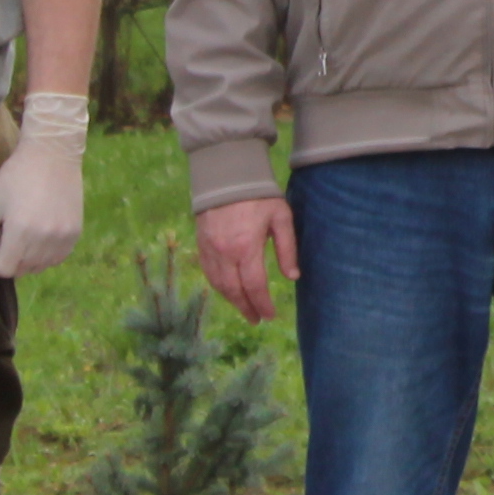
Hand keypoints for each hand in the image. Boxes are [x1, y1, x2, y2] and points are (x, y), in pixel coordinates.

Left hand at [0, 95, 91, 278]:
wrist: (53, 154)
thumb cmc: (15, 176)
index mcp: (20, 231)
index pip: (4, 269)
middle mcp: (44, 239)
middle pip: (22, 270)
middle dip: (9, 261)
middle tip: (6, 239)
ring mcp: (63, 237)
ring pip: (40, 266)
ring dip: (28, 260)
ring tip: (23, 239)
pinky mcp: (75, 232)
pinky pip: (57, 258)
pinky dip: (46, 255)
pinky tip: (40, 238)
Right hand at [195, 194, 298, 322]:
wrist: (227, 175)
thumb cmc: (259, 195)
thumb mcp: (281, 218)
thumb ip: (287, 248)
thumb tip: (293, 276)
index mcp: (246, 247)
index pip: (254, 286)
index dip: (262, 304)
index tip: (269, 316)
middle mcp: (224, 252)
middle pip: (234, 290)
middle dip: (246, 308)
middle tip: (257, 319)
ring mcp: (209, 249)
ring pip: (218, 284)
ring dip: (231, 300)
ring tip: (245, 309)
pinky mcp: (201, 244)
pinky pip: (208, 272)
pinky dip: (218, 286)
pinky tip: (228, 291)